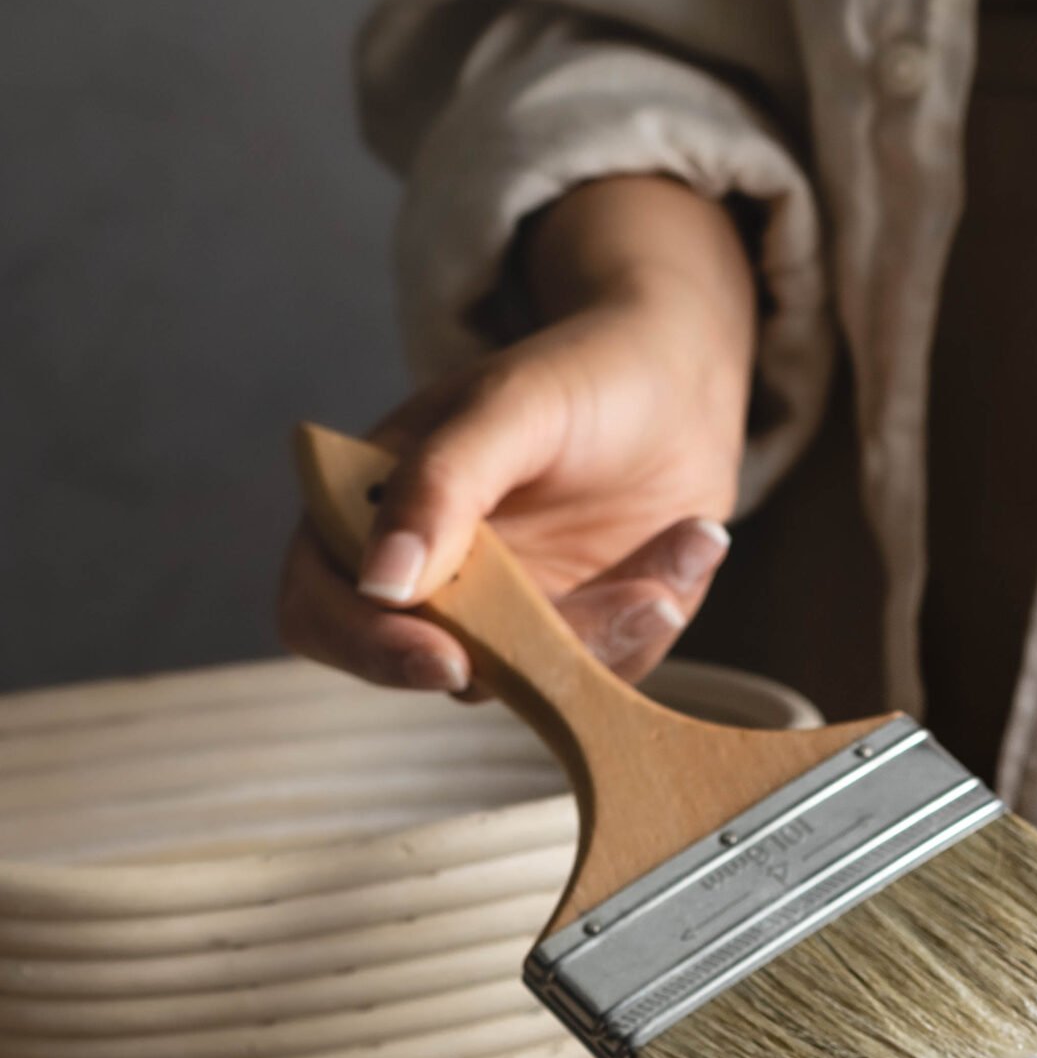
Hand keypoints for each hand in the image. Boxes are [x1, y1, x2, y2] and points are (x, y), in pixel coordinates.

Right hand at [279, 176, 754, 691]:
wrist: (676, 385)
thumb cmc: (578, 373)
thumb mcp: (507, 408)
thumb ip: (439, 485)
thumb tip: (382, 582)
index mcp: (371, 510)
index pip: (320, 608)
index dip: (367, 646)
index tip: (447, 657)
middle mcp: (428, 581)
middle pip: (436, 667)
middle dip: (532, 652)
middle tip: (631, 601)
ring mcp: (503, 621)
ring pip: (531, 684)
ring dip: (616, 627)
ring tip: (689, 538)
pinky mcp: (576, 642)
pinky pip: (603, 672)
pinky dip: (656, 612)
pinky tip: (695, 541)